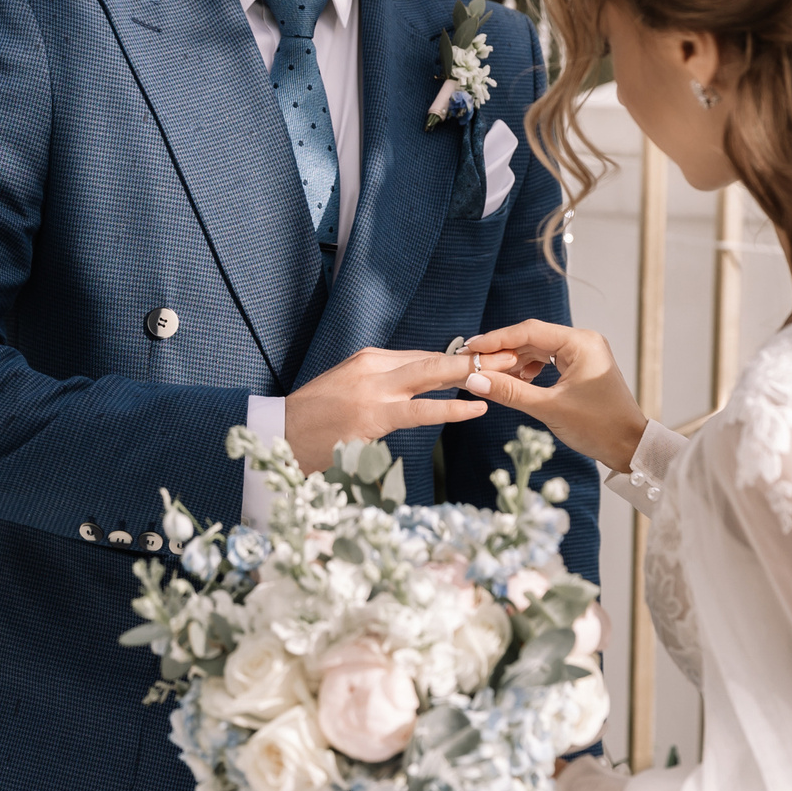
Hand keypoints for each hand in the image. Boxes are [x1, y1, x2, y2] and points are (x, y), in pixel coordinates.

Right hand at [283, 347, 515, 474]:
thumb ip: (382, 384)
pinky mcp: (373, 417)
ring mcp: (373, 391)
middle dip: (475, 357)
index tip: (490, 360)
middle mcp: (374, 367)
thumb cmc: (316, 419)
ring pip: (430, 376)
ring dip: (470, 375)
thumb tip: (419, 385)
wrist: (279, 435)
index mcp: (369, 359)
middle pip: (434, 358)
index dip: (459, 359)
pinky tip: (475, 408)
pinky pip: (420, 411)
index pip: (423, 356)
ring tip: (503, 376)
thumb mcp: (349, 389)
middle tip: (512, 355)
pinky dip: (451, 408)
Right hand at [461, 320, 647, 472]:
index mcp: (580, 343)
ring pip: (538, 350)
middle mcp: (583, 342)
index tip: (472, 348)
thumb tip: (476, 380)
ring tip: (492, 376)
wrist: (629, 447)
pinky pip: (548, 362)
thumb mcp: (549, 409)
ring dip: (515, 362)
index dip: (497, 339)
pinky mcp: (581, 368)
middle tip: (475, 363)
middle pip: (532, 338)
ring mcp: (583, 354)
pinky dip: (529, 371)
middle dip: (503, 352)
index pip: (529, 331)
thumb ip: (511, 392)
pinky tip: (516, 383)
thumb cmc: (599, 427)